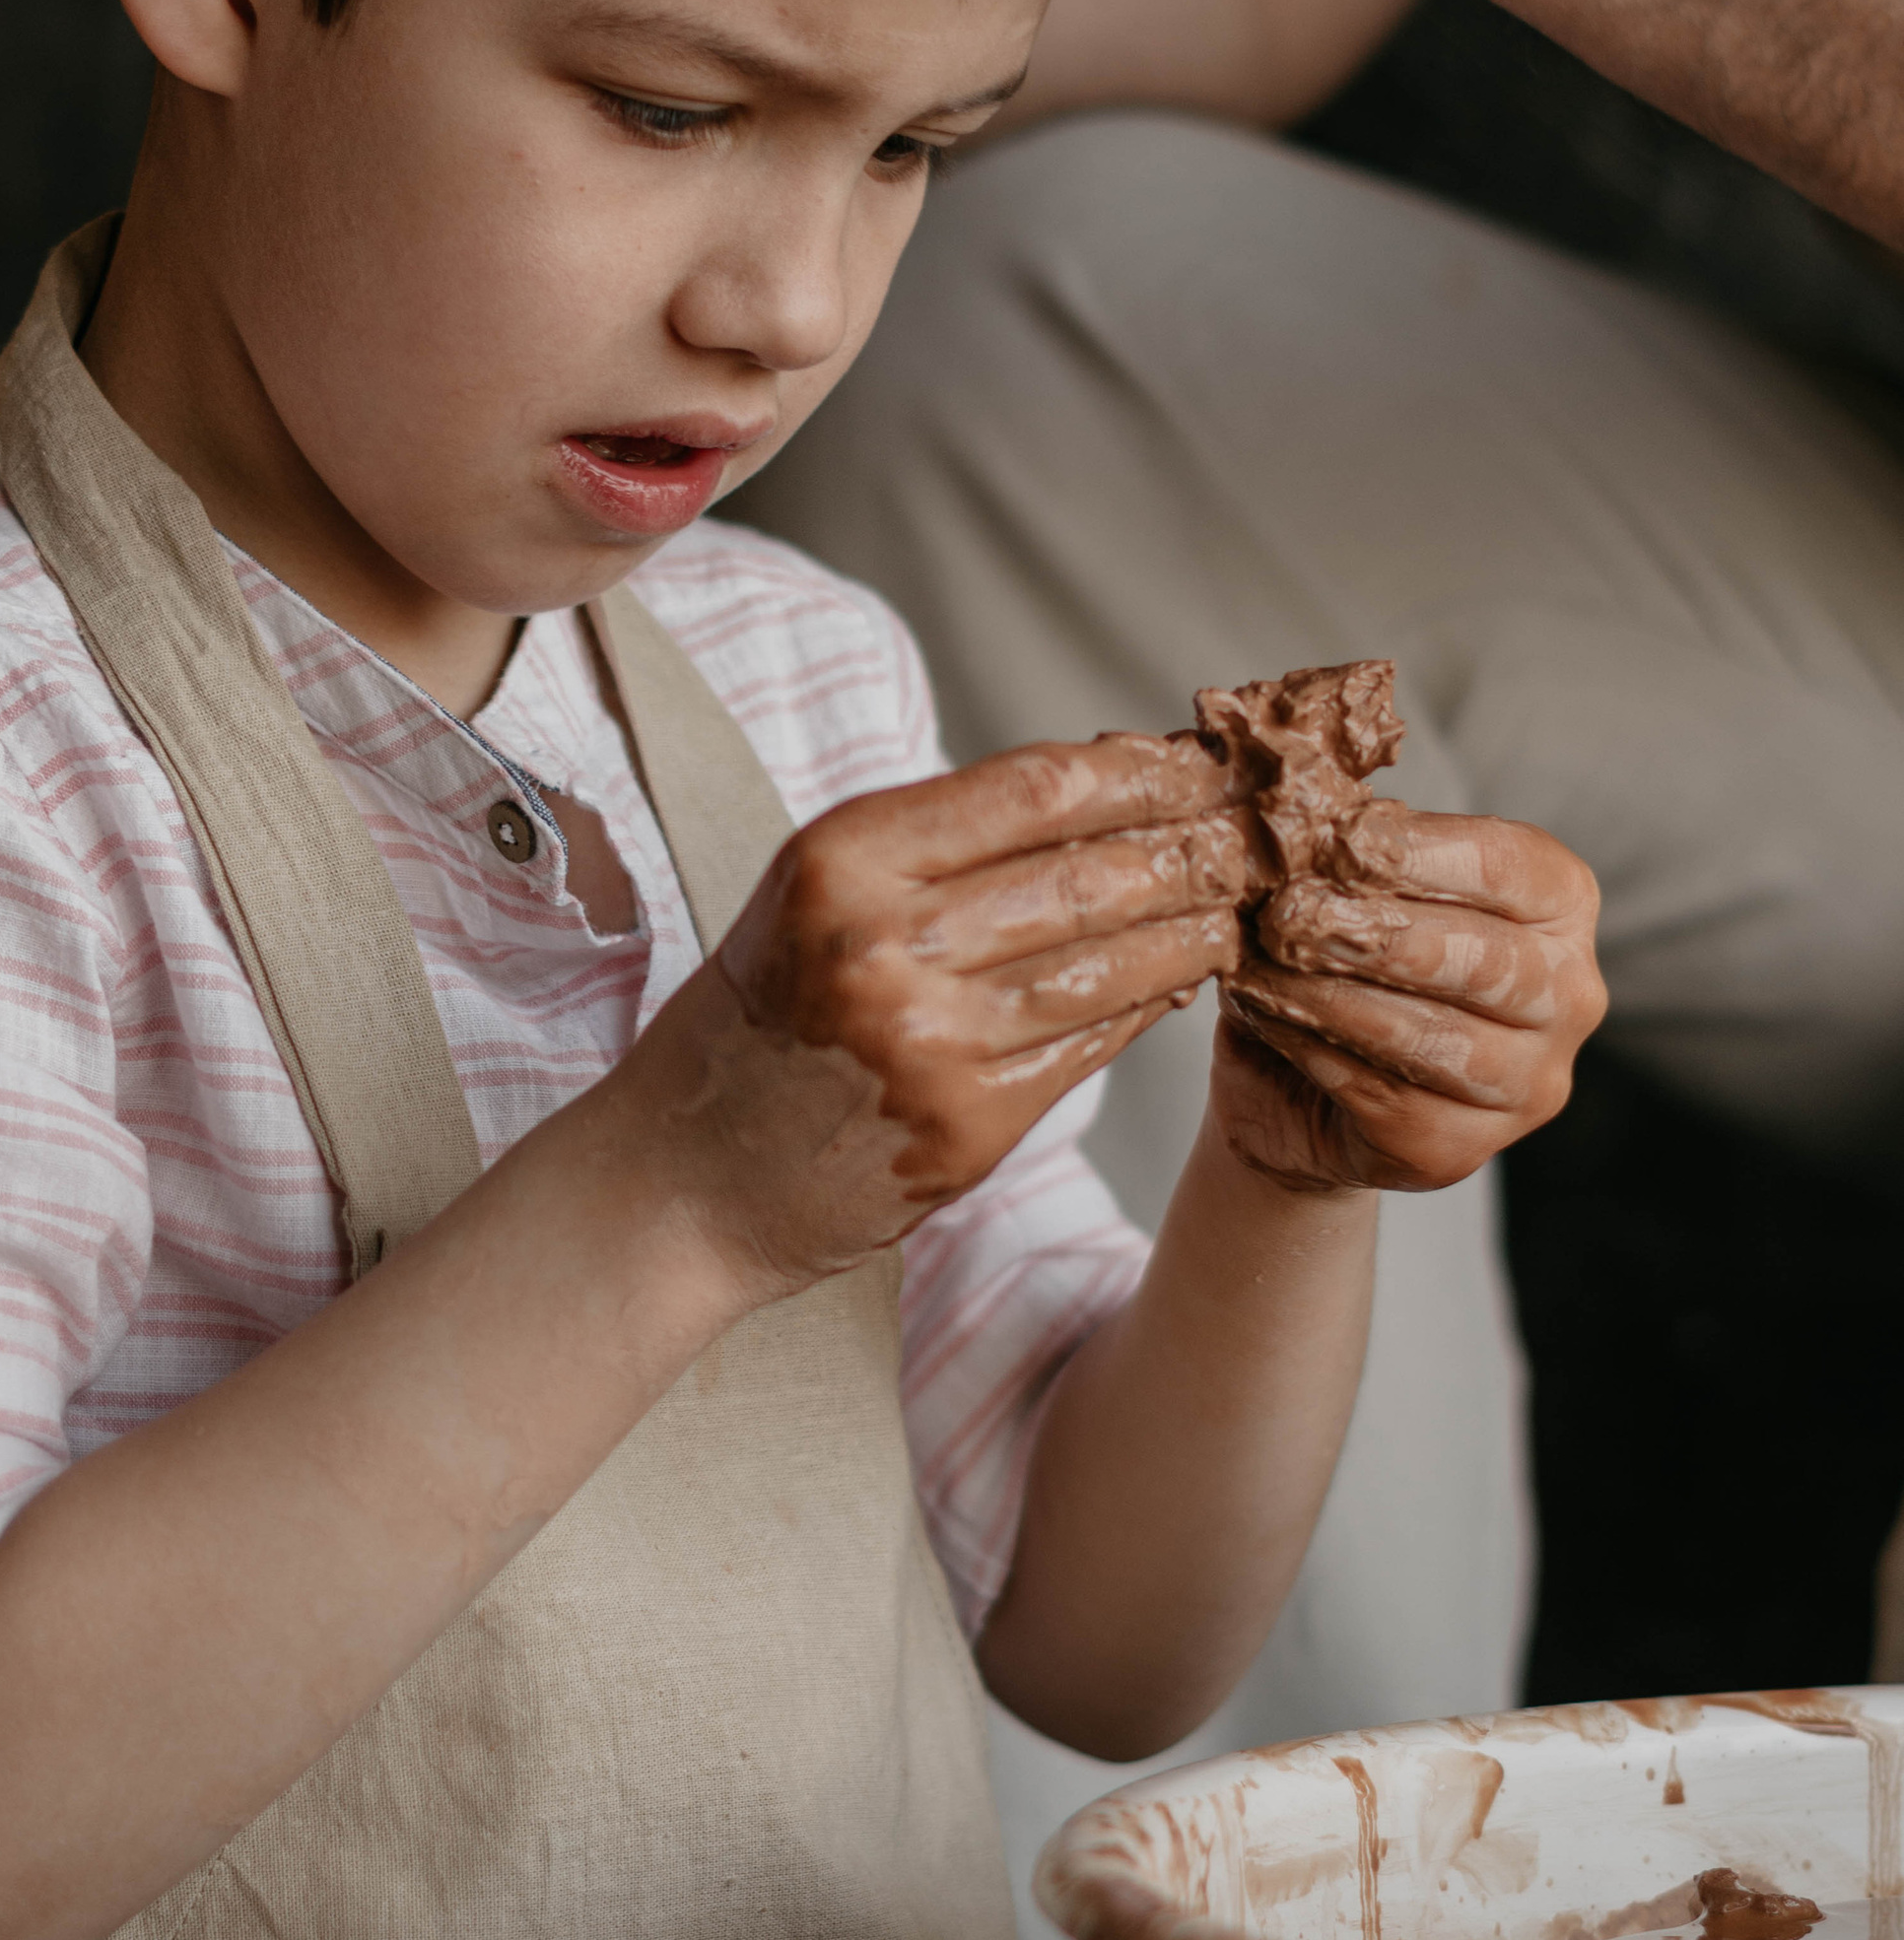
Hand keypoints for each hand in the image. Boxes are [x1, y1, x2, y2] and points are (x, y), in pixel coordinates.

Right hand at [639, 730, 1254, 1297]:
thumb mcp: (812, 891)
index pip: (1032, 789)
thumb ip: (935, 838)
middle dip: (1192, 846)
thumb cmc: (760, 1016)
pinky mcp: (968, 1128)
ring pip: (1114, 962)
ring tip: (1237, 901)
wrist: (689, 1179)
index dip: (1137, 769)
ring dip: (1195, 927)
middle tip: (1252, 831)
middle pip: (1091, 872)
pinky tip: (1184, 974)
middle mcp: (882, 946)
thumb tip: (1104, 782)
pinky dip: (1151, 1002)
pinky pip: (1093, 1044)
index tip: (1197, 759)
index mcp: (839, 861)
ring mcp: (930, 1045)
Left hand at [1211, 805, 1604, 1194]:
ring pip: (1436, 1038)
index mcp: (1558, 906)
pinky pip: (1393, 1101)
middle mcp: (1569, 996)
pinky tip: (1269, 1019)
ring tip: (1263, 966)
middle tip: (1287, 913)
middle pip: (1482, 959)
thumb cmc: (1335, 956)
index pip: (1509, 866)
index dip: (1422, 852)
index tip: (1340, 839)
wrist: (1292, 1083)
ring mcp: (1529, 1083)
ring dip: (1335, 997)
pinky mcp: (1466, 1150)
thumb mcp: (1341, 884)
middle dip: (1376, 932)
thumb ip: (1342, 844)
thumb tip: (1304, 794)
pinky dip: (1319, 1054)